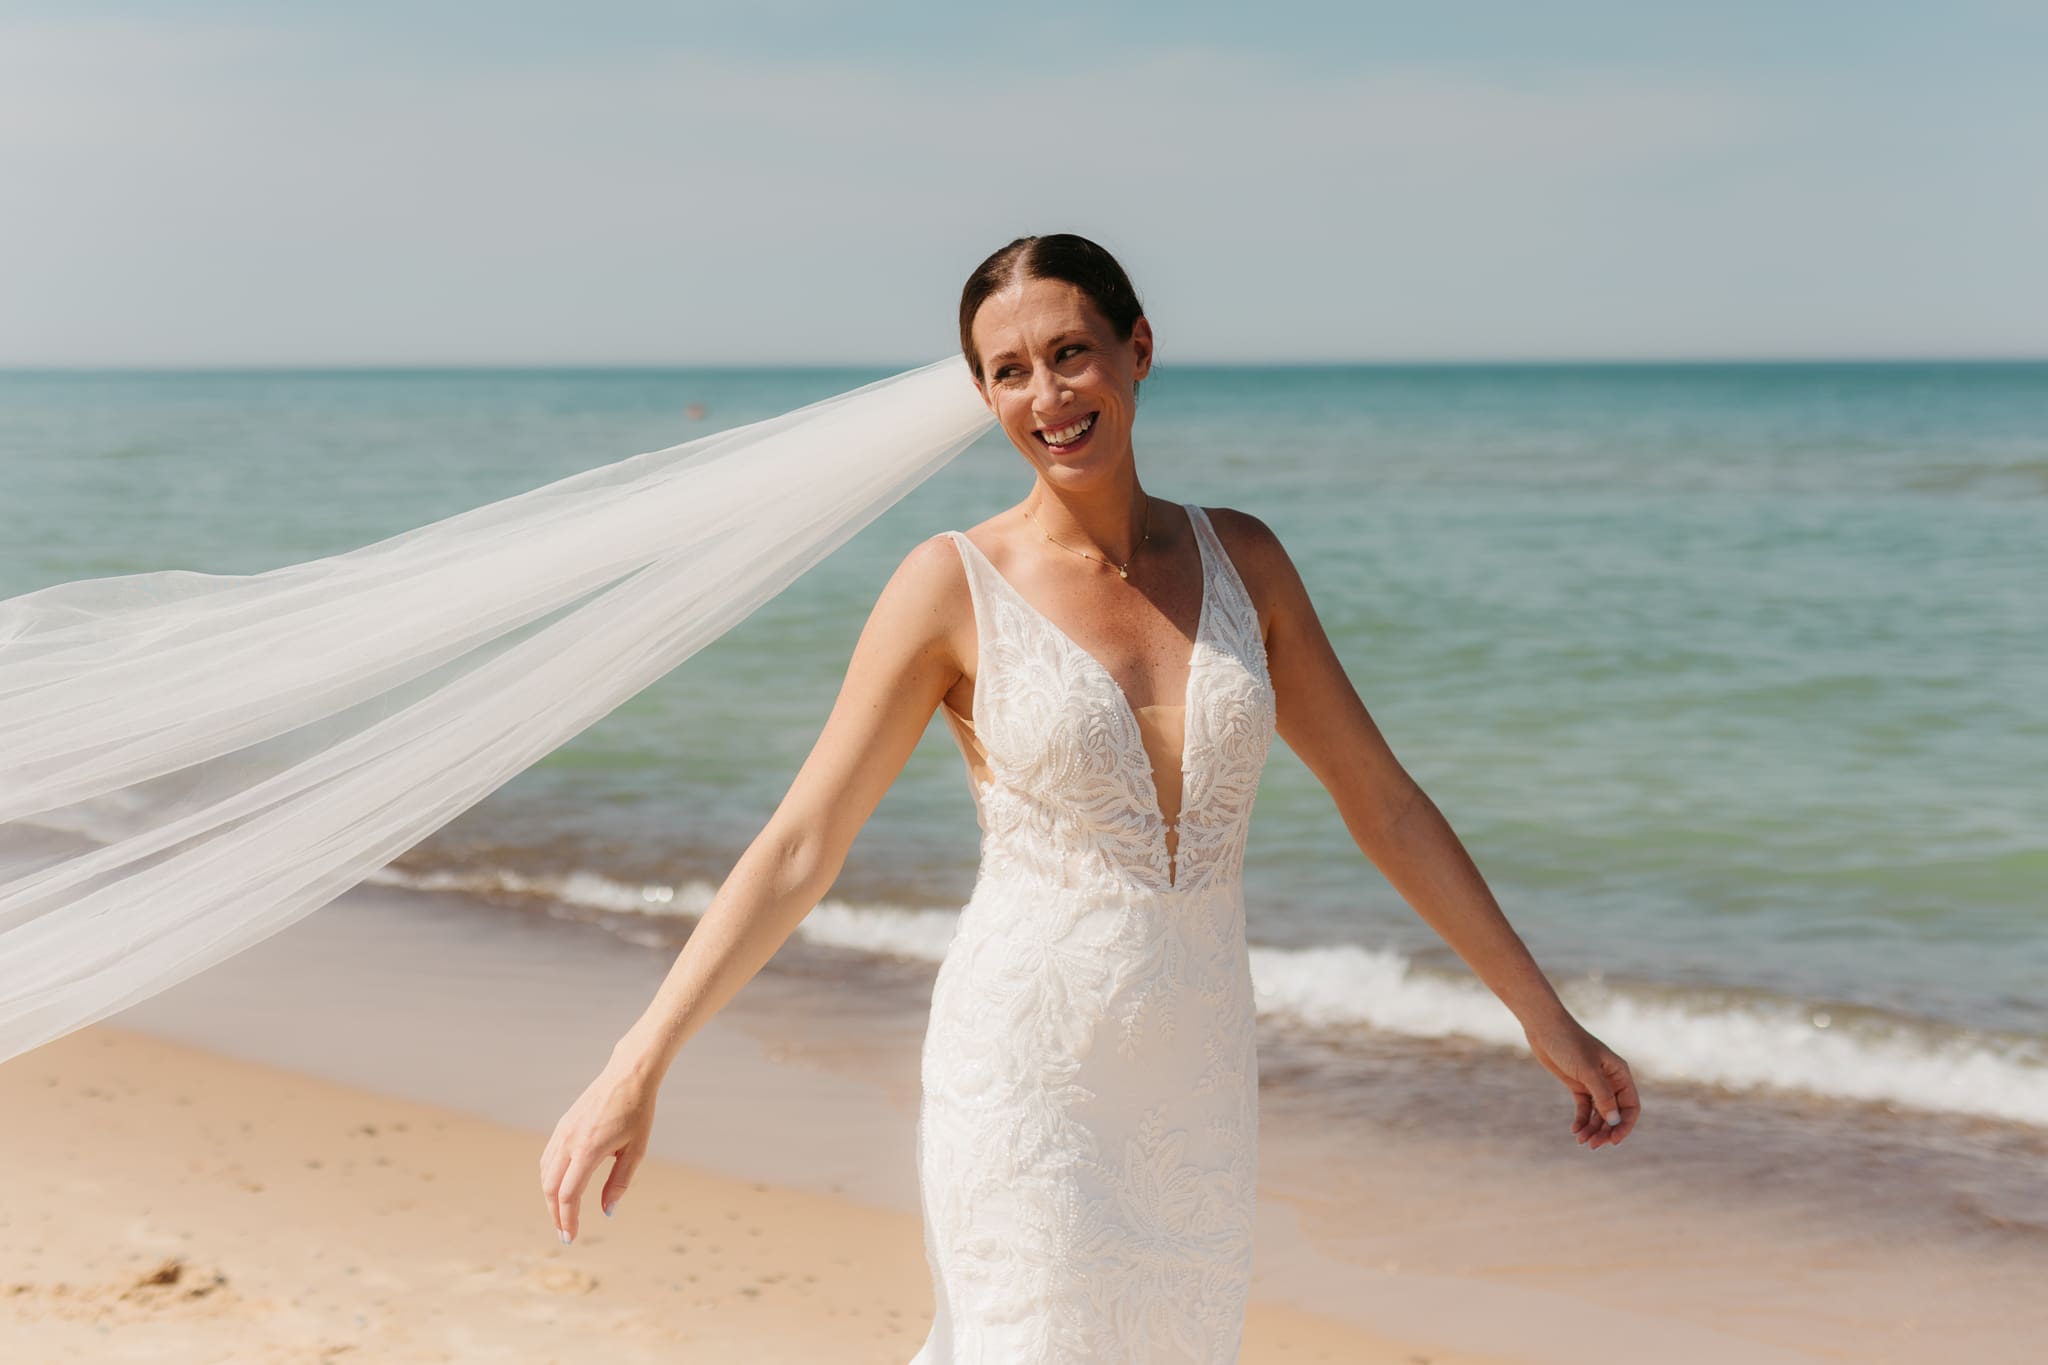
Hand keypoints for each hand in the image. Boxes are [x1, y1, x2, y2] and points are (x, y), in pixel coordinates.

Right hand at [538, 1054, 659, 1242]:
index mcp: (588, 1149)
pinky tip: (560, 1189)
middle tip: (565, 1234)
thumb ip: (619, 1183)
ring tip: (563, 1215)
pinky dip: (549, 1179)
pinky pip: (547, 1159)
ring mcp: (562, 1132)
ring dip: (550, 1198)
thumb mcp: (636, 1150)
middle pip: (551, 1188)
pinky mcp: (561, 1126)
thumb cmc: (637, 1112)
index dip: (568, 1219)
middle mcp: (569, 1141)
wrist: (628, 1076)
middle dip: (555, 1215)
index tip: (571, 1238)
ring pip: (545, 1174)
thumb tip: (607, 1212)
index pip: (569, 1194)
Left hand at [1521, 1014, 1640, 1149]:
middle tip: (1593, 1145)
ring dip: (1593, 1128)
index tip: (1613, 1141)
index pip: (1631, 1106)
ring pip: (1599, 1113)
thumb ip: (1603, 1095)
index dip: (1625, 1125)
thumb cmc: (1569, 1043)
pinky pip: (1584, 1108)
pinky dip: (1582, 1120)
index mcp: (1620, 1074)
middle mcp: (1610, 1080)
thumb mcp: (1588, 1070)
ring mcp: (1593, 1083)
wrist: (1544, 1028)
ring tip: (1581, 1140)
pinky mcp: (1577, 1084)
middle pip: (1614, 1113)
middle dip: (1606, 1131)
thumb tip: (1615, 1121)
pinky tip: (1575, 1130)